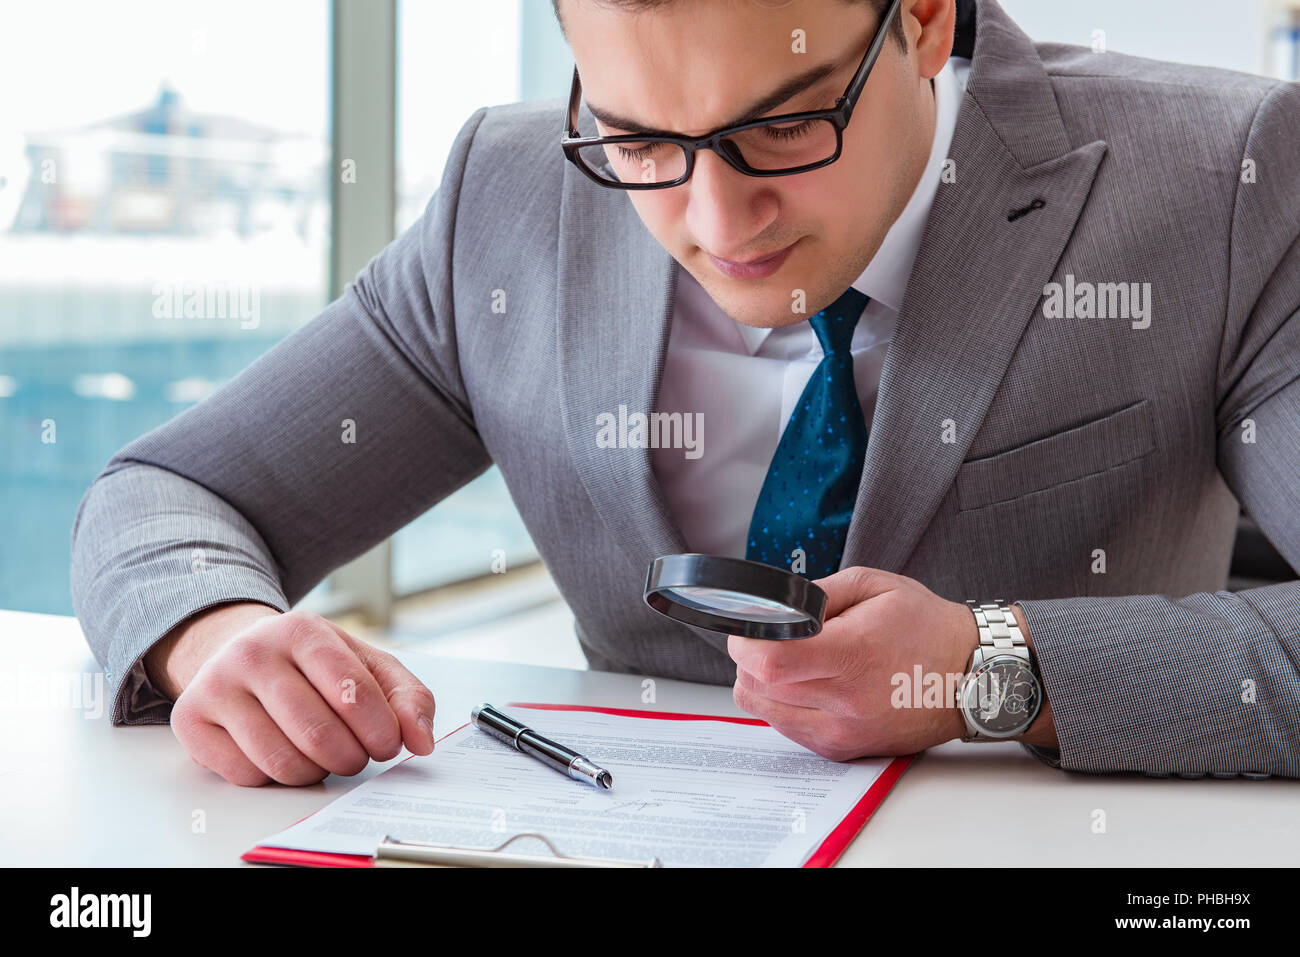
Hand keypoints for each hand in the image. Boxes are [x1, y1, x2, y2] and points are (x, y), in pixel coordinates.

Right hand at [149, 605, 436, 786]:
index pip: (353, 692)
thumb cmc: (312, 664)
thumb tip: (422, 740)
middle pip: (318, 733)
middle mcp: (252, 652)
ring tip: (322, 755)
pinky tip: (282, 752)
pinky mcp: (191, 721)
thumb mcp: (366, 664)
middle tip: (356, 755)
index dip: (381, 730)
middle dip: (351, 756)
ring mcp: (215, 685)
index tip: (388, 744)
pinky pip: (247, 775)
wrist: (241, 652)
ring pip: (281, 761)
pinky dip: (275, 777)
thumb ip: (408, 697)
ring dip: (315, 771)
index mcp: (302, 630)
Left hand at [729, 567, 975, 760]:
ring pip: (763, 709)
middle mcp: (846, 701)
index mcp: (854, 654)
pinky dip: (783, 704)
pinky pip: (786, 727)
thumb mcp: (875, 586)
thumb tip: (773, 608)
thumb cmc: (926, 628)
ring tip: (793, 661)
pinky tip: (809, 684)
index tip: (750, 628)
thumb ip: (816, 594)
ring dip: (763, 682)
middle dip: (750, 657)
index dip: (746, 642)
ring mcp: (842, 731)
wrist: (970, 678)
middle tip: (771, 638)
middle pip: (756, 686)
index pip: (771, 661)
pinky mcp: (842, 749)